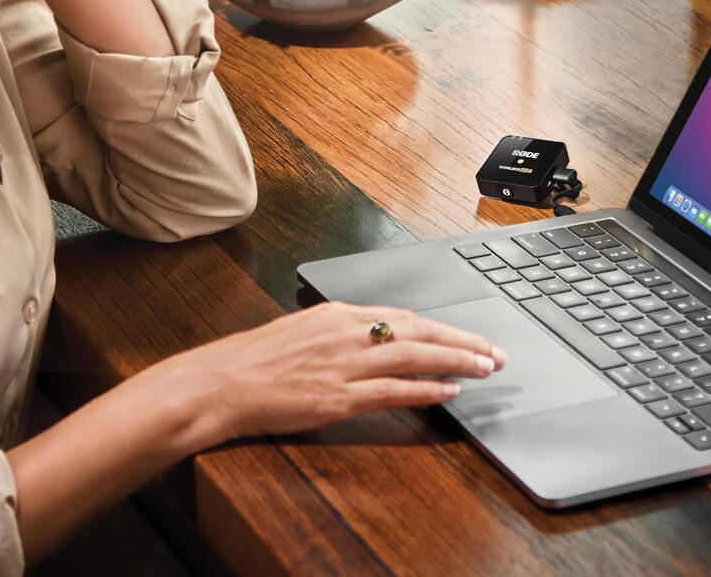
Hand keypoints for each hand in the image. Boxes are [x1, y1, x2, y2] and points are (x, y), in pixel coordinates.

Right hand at [146, 301, 507, 447]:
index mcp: (335, 313)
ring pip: (414, 357)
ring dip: (456, 361)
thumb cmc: (251, 362)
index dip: (442, 327)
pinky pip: (392, 391)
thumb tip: (373, 338)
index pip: (403, 316)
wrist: (215, 383)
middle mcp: (344, 332)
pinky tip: (448, 391)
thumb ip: (338, 333)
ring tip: (485, 368)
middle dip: (463, 341)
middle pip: (418, 331)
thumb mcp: (299, 332)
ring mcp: (341, 365)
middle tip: (495, 351)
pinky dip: (425, 389)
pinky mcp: (335, 397)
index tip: (469, 335)